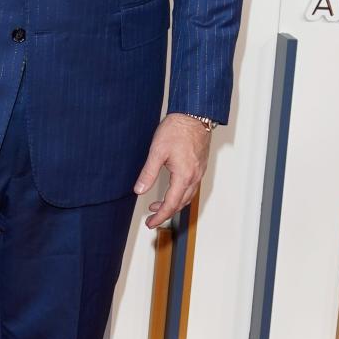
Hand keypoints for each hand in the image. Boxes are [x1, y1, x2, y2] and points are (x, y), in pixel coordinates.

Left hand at [133, 113, 211, 229]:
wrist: (194, 114)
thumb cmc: (177, 130)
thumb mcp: (157, 152)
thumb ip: (148, 173)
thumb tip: (139, 190)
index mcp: (184, 176)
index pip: (171, 204)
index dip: (160, 216)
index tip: (150, 223)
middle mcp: (194, 176)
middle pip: (181, 203)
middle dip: (165, 212)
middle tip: (152, 218)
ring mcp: (199, 172)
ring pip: (187, 196)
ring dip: (173, 203)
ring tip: (156, 204)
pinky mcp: (200, 166)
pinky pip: (191, 187)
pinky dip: (180, 194)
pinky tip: (171, 189)